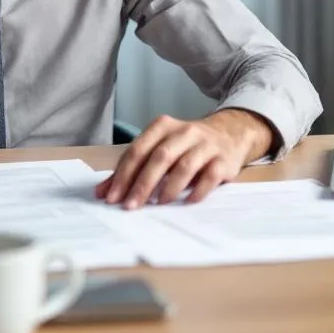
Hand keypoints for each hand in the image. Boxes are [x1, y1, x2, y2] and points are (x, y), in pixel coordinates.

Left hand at [94, 111, 273, 208]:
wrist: (230, 133)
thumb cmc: (186, 145)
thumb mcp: (158, 149)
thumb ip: (131, 169)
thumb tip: (103, 192)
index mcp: (162, 126)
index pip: (138, 150)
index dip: (123, 175)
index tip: (112, 197)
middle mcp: (184, 132)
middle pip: (159, 158)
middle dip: (143, 184)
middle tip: (131, 206)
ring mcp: (206, 145)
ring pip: (185, 166)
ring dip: (169, 187)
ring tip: (158, 204)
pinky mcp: (224, 160)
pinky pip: (210, 176)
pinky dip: (197, 190)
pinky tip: (187, 202)